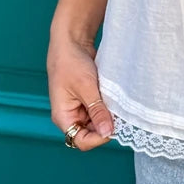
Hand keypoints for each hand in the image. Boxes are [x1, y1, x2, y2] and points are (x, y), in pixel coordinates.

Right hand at [47, 31, 113, 150]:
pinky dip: (110, 108)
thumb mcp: (86, 87)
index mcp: (63, 117)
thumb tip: (107, 132)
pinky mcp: (90, 101)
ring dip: (110, 117)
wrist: (72, 42)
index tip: (115, 127)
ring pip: (99, 123)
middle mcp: (71, 116)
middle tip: (120, 114)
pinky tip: (116, 100)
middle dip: (107, 126)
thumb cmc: (71, 62)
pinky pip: (102, 112)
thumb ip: (97, 111)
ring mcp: (81, 109)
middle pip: (92, 134)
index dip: (99, 138)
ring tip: (117, 104)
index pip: (82, 141)